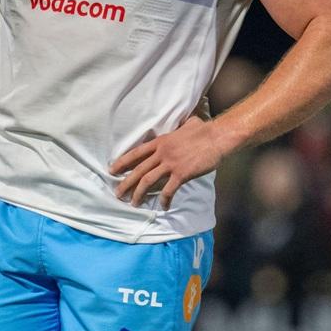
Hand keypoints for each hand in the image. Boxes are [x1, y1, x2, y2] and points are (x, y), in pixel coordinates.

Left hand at [110, 114, 226, 208]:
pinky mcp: (181, 174)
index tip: (112, 170)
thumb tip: (186, 124)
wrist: (217, 137)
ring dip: (139, 194)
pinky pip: (168, 190)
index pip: (136, 153)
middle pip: (138, 170)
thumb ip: (180, 127)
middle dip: (126, 183)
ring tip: (133, 203)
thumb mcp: (187, 125)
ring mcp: (170, 164)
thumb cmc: (204, 130)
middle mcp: (161, 153)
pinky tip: (163, 206)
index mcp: (160, 142)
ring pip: (148, 181)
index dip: (123, 162)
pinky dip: (164, 199)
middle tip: (118, 194)